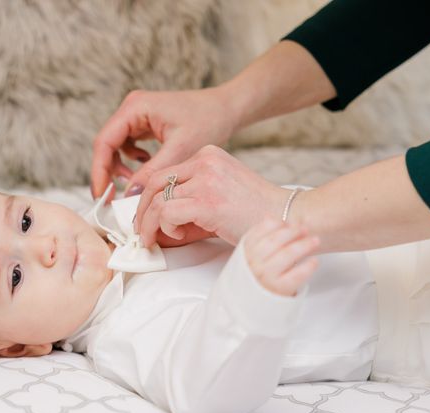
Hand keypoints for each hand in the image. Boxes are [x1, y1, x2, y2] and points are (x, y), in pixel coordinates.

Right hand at [90, 87, 239, 198]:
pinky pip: (128, 147)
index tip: (101, 195)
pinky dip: (133, 163)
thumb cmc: (209, 121)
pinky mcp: (145, 125)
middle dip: (107, 173)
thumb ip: (152, 173)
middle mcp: (132, 109)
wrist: (227, 109)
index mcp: (135, 108)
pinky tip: (146, 169)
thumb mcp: (180, 150)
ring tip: (134, 184)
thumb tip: (129, 195)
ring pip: (116, 148)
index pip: (104, 142)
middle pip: (106, 145)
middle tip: (111, 199)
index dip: (99, 171)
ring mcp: (137, 116)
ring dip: (120, 169)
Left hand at [135, 145, 288, 246]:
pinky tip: (179, 235)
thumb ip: (189, 202)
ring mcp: (206, 180)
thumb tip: (156, 222)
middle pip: (154, 182)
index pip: (165, 173)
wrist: (287, 217)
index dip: (149, 197)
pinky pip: (167, 212)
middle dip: (142, 210)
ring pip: (157, 199)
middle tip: (141, 230)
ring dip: (150, 224)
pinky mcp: (206, 201)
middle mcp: (205, 162)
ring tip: (154, 238)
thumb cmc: (255, 212)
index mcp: (208, 156)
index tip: (146, 216)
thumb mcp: (217, 196)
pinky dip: (165, 227)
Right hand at [243, 218, 318, 296]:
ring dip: (304, 245)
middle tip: (305, 228)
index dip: (278, 224)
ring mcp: (266, 276)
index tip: (289, 222)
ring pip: (287, 255)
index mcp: (246, 251)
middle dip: (292, 232)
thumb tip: (269, 216)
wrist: (252, 303)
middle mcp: (254, 263)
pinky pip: (296, 275)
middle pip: (274, 241)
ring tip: (315, 241)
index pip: (261, 231)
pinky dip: (307, 267)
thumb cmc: (256, 274)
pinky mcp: (279, 289)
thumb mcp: (252, 255)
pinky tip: (314, 261)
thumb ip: (261, 237)